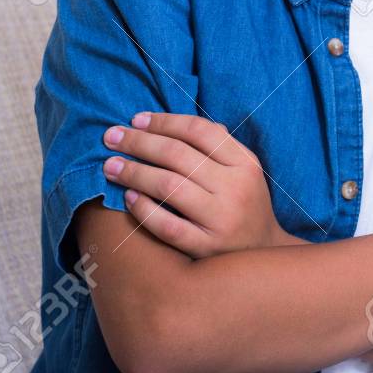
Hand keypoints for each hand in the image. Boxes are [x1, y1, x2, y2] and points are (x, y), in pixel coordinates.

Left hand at [102, 111, 297, 257]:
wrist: (262, 253)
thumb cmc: (245, 204)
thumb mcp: (244, 171)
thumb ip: (218, 147)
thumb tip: (174, 124)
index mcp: (245, 164)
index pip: (200, 131)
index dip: (164, 121)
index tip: (136, 119)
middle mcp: (235, 188)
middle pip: (178, 155)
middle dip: (139, 142)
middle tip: (111, 136)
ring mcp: (221, 219)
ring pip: (169, 186)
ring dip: (134, 172)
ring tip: (110, 166)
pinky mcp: (205, 246)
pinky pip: (167, 225)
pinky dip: (144, 209)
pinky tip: (127, 198)